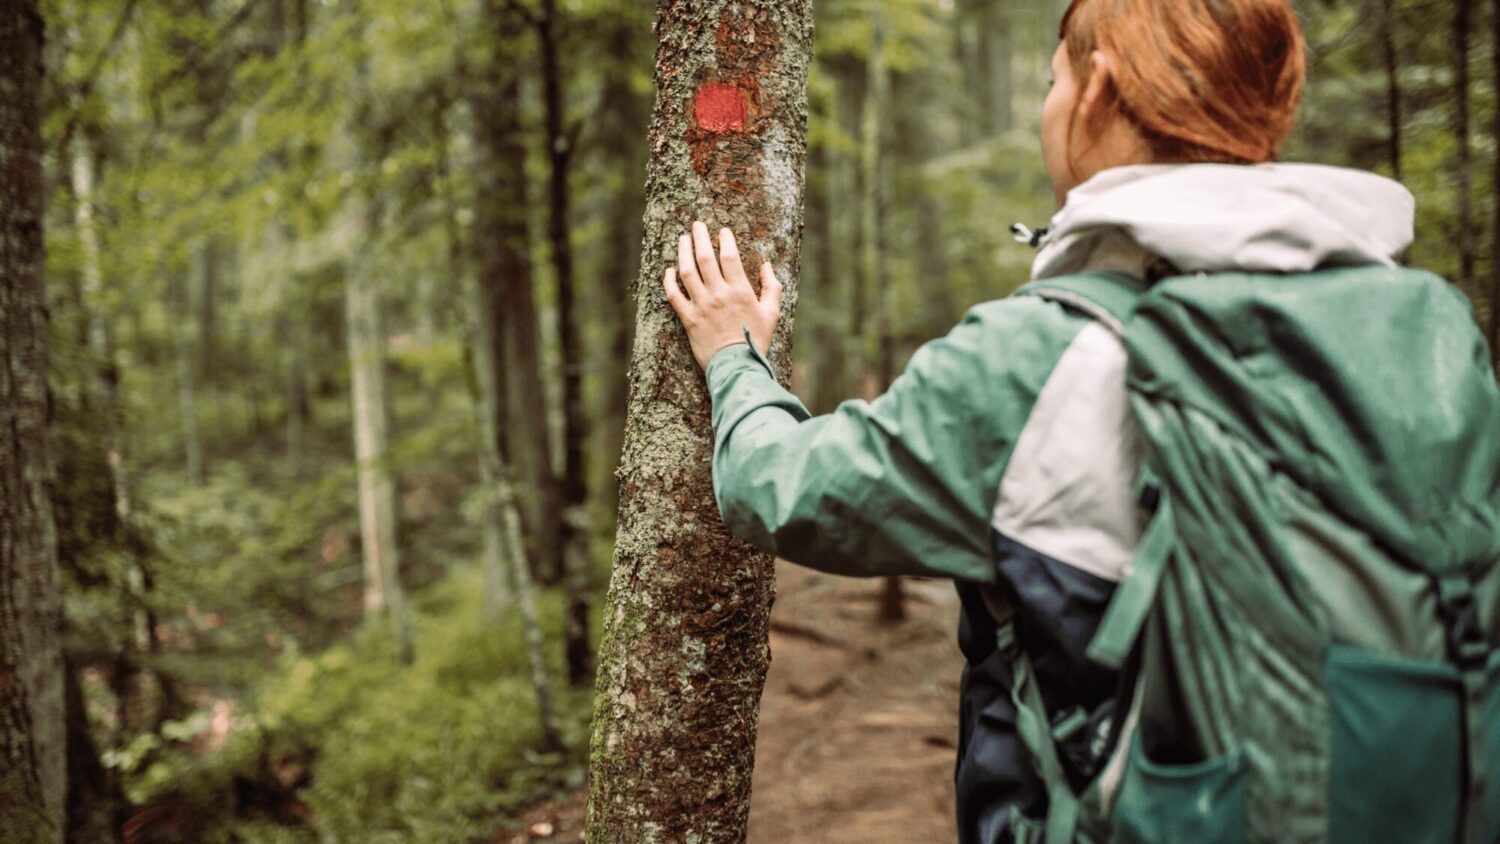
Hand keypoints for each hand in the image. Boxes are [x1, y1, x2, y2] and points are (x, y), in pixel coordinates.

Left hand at [662, 220, 782, 370]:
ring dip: (683, 252)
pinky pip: (674, 296)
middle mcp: (718, 294)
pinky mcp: (688, 319)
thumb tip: (767, 265)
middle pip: (705, 258)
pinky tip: (668, 270)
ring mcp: (701, 306)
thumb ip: (772, 287)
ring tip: (683, 239)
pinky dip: (669, 281)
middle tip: (697, 225)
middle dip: (700, 237)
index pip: (729, 256)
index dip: (725, 240)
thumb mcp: (772, 313)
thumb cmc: (756, 340)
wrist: (737, 366)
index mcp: (740, 290)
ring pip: (687, 272)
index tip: (722, 231)